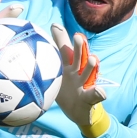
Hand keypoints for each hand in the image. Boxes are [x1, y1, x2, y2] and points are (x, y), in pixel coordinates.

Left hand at [49, 22, 109, 137]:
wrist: (78, 111)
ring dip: (92, 66)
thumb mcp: (58, 76)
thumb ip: (51, 63)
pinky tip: (100, 91)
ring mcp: (85, 83)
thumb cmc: (66, 90)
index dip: (60, 38)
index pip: (64, 50)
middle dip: (78, 48)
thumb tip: (35, 47)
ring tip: (93, 59)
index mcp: (68, 66)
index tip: (54, 26)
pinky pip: (95, 95)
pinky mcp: (91, 97)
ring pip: (88, 73)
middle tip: (77, 37)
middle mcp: (78, 71)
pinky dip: (99, 93)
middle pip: (78, 57)